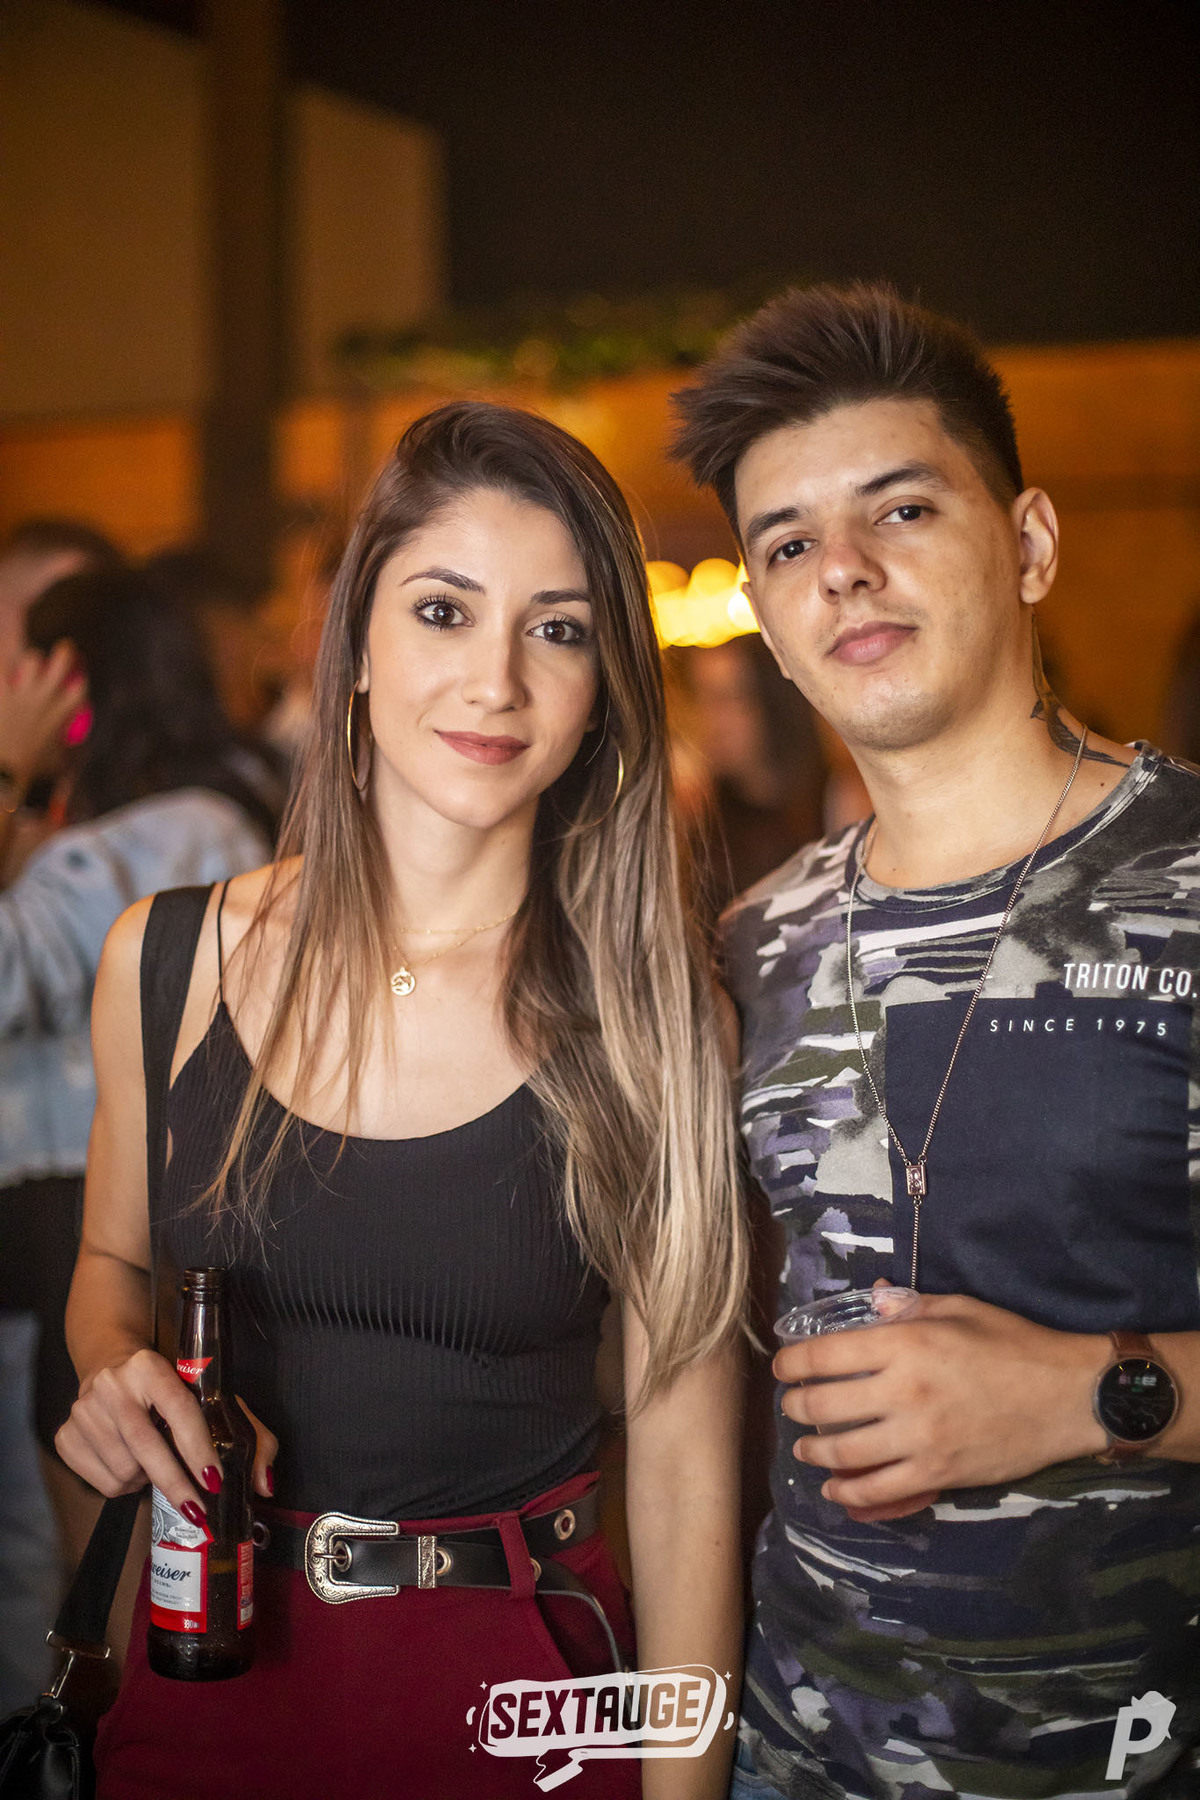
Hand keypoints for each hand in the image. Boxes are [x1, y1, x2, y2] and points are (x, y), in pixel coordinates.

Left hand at [0, 642, 84, 790]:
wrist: (8, 771)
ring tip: (28, 665)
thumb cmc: (34, 769)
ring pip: (32, 660)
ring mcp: (24, 693)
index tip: (78, 682)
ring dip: (32, 660)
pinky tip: (3, 665)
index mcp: (64, 711)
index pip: (81, 687)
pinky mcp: (3, 695)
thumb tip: (74, 747)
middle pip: (62, 661)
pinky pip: (2, 671)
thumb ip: (70, 751)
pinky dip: (2, 666)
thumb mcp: (61, 762)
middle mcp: (48, 697)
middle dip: (65, 651)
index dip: (82, 682)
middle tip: (64, 649)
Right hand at [55, 1349, 279, 1518]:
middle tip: (198, 1512)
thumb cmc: (171, 1386)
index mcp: (150, 1367)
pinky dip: (124, 1486)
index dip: (197, 1446)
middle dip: (176, 1484)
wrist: (110, 1362)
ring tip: (157, 1464)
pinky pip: (102, 1483)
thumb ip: (250, 1436)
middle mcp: (112, 1385)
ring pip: (124, 1470)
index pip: (178, 1409)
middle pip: (146, 1446)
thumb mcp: (211, 1395)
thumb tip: (265, 1486)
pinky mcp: (65, 1435)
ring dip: (148, 1481)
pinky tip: (132, 1465)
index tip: (214, 1479)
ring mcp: (83, 1411)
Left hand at [775, 1293, 1107, 1520]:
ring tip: (806, 1447)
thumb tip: (873, 1299)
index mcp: (904, 1344)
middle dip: (796, 1407)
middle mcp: (903, 1392)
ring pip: (844, 1453)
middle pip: (824, 1406)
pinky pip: (879, 1490)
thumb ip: (908, 1306)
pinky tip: (837, 1489)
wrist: (1067, 1395)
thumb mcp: (959, 1309)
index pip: (825, 1355)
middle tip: (791, 1406)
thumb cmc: (1014, 1344)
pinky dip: (850, 1493)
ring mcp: (919, 1438)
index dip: (793, 1362)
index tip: (783, 1367)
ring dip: (815, 1451)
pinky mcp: (938, 1474)